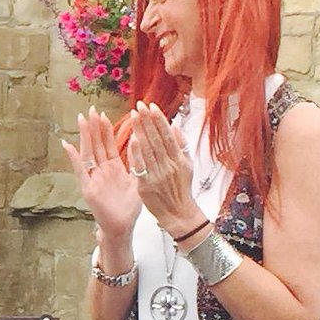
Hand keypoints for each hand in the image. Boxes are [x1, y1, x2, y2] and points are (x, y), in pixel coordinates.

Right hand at [63, 106, 140, 240]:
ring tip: (81, 119)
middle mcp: (101, 170)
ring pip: (88, 152)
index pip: (108, 144)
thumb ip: (135, 163)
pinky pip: (80, 170)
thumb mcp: (136, 181)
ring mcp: (93, 178)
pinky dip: (73, 158)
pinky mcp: (88, 188)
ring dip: (84, 136)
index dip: (105, 129)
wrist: (122, 227)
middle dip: (93, 127)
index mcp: (114, 168)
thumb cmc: (129, 207)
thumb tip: (138, 142)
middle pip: (96, 144)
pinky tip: (68, 145)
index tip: (103, 114)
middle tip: (90, 109)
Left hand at [128, 102, 202, 235]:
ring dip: (140, 131)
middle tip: (139, 105)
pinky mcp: (146, 185)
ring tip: (133, 115)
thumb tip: (174, 126)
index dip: (159, 119)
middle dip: (147, 120)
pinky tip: (132, 139)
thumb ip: (181, 145)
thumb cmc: (181, 189)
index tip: (151, 106)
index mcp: (179, 159)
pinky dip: (136, 153)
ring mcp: (157, 175)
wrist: (178, 214)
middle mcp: (169, 165)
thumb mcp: (187, 166)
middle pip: (156, 139)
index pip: (167, 135)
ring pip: (148, 149)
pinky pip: (140, 166)